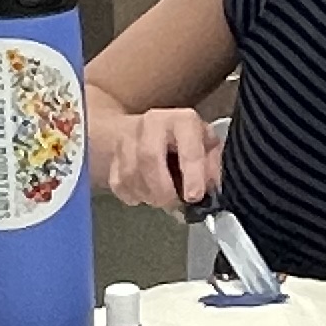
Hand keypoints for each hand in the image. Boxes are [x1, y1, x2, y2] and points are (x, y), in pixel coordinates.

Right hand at [94, 102, 221, 210]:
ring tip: (162, 199)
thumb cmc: (184, 140)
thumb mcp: (208, 146)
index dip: (192, 174)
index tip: (194, 196)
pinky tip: (146, 194)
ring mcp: (127, 138)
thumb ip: (212, 167)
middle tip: (174, 204)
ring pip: (130, 174)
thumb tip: (210, 189)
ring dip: (148, 196)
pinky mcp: (113, 156)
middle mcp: (151, 124)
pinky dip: (133, 196)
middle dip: (162, 190)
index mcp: (182, 120)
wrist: (149, 128)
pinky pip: (118, 184)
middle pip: (149, 158)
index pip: (187, 146)